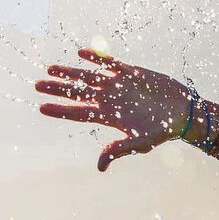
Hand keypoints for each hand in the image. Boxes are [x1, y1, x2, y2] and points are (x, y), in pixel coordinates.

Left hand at [35, 48, 194, 171]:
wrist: (182, 112)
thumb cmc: (161, 131)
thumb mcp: (139, 143)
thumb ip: (118, 150)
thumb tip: (100, 166)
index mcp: (109, 117)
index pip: (78, 113)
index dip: (60, 110)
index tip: (41, 107)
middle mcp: (110, 100)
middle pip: (78, 93)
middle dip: (58, 89)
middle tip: (36, 85)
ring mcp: (118, 86)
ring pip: (88, 77)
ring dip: (70, 72)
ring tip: (50, 68)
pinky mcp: (130, 73)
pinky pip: (109, 63)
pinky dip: (96, 58)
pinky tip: (81, 53)